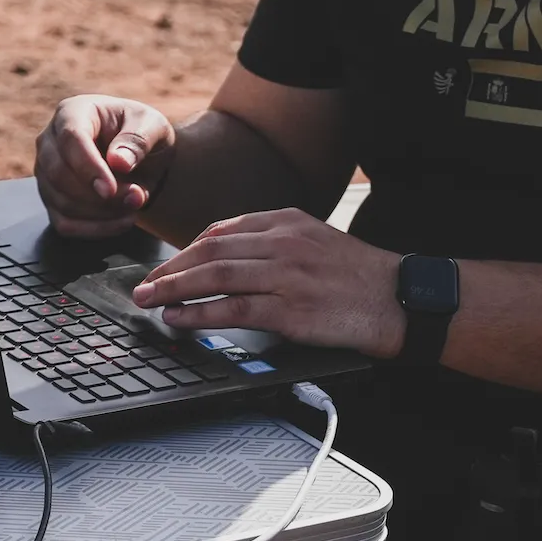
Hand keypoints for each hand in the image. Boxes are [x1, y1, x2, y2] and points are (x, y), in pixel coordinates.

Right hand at [35, 95, 176, 237]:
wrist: (143, 154)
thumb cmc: (143, 132)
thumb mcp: (152, 126)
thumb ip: (138, 139)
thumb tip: (118, 162)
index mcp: (73, 112)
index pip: (70, 138)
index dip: (89, 167)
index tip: (110, 189)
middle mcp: (50, 141)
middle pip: (58, 173)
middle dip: (97, 194)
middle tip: (135, 198)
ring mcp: (46, 172)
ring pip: (60, 201)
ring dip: (101, 212)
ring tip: (136, 205)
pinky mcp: (52, 199)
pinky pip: (64, 223)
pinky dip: (94, 229)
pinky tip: (123, 222)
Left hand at [131, 208, 406, 356]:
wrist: (398, 298)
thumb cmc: (359, 275)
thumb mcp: (317, 240)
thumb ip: (277, 242)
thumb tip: (231, 256)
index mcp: (288, 222)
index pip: (223, 230)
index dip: (187, 250)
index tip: (168, 265)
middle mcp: (283, 243)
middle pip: (211, 251)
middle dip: (170, 269)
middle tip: (144, 285)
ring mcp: (286, 275)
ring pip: (215, 276)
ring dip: (174, 289)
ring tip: (149, 300)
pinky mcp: (290, 310)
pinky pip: (233, 309)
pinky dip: (199, 313)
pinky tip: (179, 318)